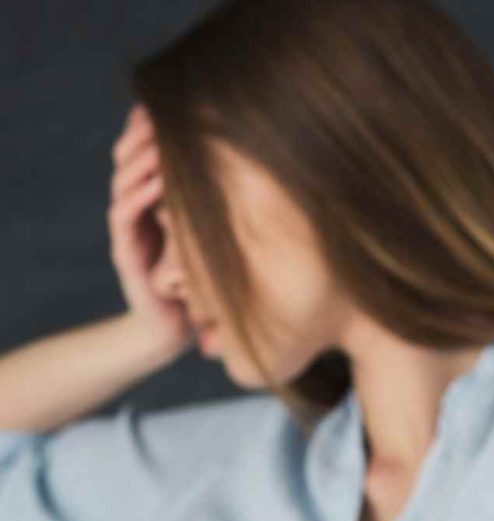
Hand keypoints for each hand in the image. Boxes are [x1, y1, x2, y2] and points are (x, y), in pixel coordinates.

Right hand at [107, 103, 194, 361]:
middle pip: (128, 161)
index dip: (150, 130)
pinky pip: (125, 217)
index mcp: (151, 204)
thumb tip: (256, 180)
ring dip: (140, 158)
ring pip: (124, 183)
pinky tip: (156, 179)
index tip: (167, 104)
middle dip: (141, 134)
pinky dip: (139, 195)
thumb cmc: (196, 282)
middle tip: (157, 110)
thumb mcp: (209, 239)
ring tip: (158, 137)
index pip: (143, 157)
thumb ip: (215, 210)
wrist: (172, 330)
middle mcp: (135, 212)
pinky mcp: (126, 254)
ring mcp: (127, 232)